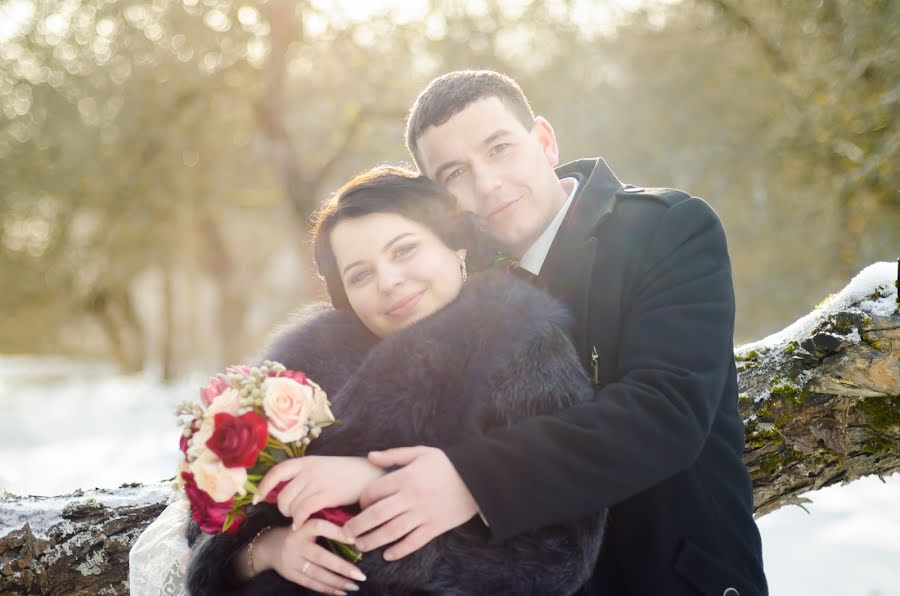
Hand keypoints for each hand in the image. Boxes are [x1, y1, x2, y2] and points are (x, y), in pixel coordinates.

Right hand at [250, 522, 365, 594]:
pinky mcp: (290, 574)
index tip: (355, 540)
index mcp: (303, 527)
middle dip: (342, 567)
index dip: (337, 532)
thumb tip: (356, 535)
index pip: (320, 527)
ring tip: (354, 585)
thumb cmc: (299, 533)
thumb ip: (327, 526)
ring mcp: (292, 560)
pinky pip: (310, 583)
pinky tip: (341, 591)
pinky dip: (327, 589)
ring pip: (317, 573)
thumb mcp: (308, 523)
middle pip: (321, 557)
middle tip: (360, 575)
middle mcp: (296, 543)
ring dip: (337, 581)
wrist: (269, 546)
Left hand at [255, 456, 383, 528]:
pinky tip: (301, 525)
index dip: (263, 487)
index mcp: (307, 461)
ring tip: (300, 518)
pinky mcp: (328, 494)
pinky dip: (299, 521)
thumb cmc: (348, 474)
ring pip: (291, 505)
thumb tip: (284, 490)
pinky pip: (303, 511)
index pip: (277, 472)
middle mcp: (310, 469)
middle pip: (282, 495)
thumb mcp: (323, 467)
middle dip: (283, 509)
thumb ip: (305, 476)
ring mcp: (318, 481)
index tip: (256, 499)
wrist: (371, 475)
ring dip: (292, 516)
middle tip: (292, 514)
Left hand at [345, 446, 478, 559]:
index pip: (375, 491)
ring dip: (373, 540)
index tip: (360, 503)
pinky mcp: (435, 527)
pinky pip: (414, 542)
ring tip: (360, 545)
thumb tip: (370, 456)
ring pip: (392, 532)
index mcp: (406, 477)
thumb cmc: (447, 464)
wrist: (478, 479)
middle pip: (378, 515)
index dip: (363, 499)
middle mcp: (412, 497)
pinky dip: (399, 550)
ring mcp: (424, 514)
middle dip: (358, 525)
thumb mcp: (421, 452)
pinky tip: (388, 555)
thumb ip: (394, 455)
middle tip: (345, 533)